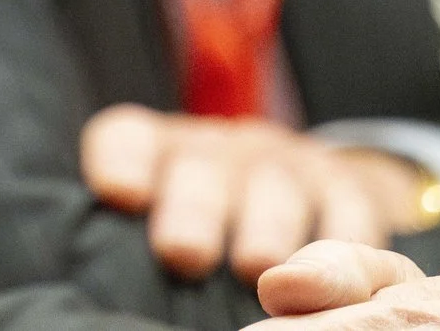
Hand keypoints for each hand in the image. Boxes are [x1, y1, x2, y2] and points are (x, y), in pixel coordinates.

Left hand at [81, 104, 426, 281]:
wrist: (306, 189)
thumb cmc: (208, 223)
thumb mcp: (166, 216)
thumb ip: (127, 248)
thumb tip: (91, 302)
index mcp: (162, 154)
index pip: (127, 137)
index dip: (122, 159)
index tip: (117, 193)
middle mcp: (221, 152)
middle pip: (200, 167)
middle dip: (191, 207)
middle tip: (182, 253)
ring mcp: (285, 166)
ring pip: (273, 186)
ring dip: (264, 229)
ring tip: (255, 270)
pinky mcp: (345, 190)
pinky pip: (348, 210)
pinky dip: (342, 241)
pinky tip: (331, 276)